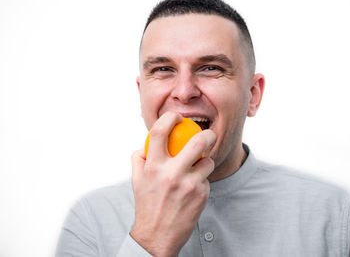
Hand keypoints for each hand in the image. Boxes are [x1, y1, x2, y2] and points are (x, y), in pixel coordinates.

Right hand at [130, 112, 215, 256]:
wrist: (157, 236)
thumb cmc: (147, 205)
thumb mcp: (137, 180)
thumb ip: (140, 159)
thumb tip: (146, 143)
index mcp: (152, 167)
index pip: (159, 132)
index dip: (170, 118)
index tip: (177, 117)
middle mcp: (170, 174)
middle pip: (197, 142)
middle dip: (208, 134)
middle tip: (209, 134)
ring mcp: (188, 185)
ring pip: (208, 162)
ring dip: (206, 163)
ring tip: (198, 170)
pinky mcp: (201, 195)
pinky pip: (207, 180)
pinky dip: (202, 181)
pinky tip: (193, 190)